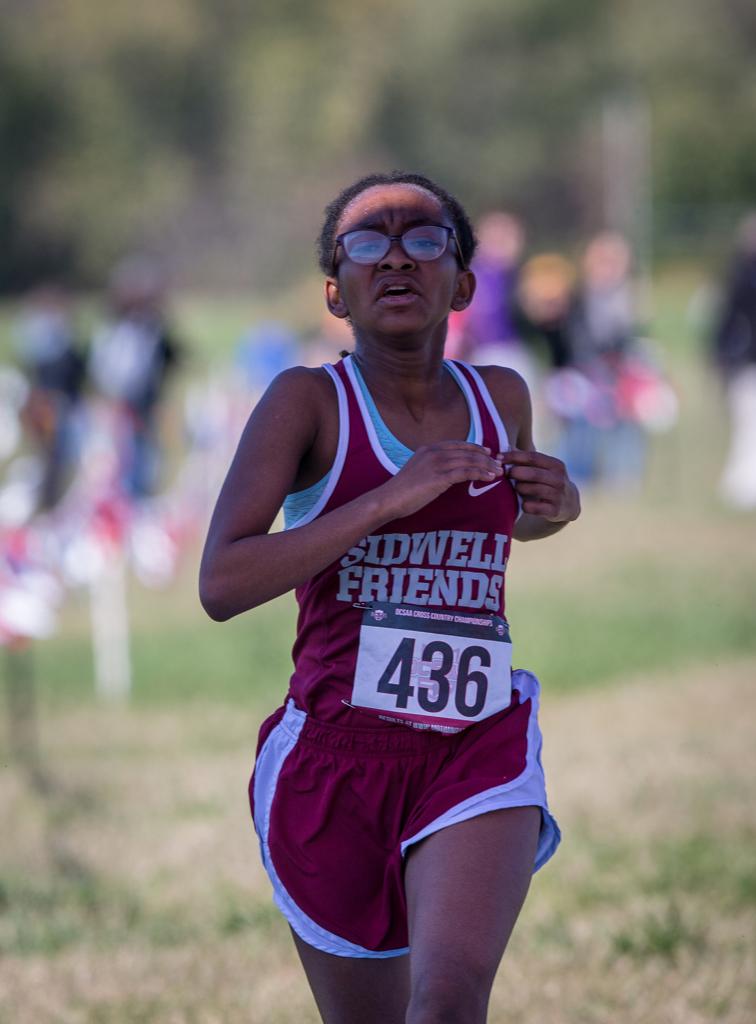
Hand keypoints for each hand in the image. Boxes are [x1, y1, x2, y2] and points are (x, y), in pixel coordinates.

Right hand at [377, 441, 503, 519]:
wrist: (389, 499)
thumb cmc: (402, 491)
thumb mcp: (418, 471)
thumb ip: (432, 467)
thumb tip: (448, 472)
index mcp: (428, 448)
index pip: (458, 444)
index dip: (476, 447)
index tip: (488, 452)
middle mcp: (434, 452)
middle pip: (467, 451)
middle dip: (486, 457)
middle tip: (499, 464)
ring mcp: (437, 463)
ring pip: (470, 460)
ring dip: (487, 466)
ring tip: (499, 472)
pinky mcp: (440, 477)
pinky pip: (466, 472)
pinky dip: (481, 474)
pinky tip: (489, 478)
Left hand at [501, 448, 579, 522]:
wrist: (569, 503)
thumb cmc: (548, 482)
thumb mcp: (544, 469)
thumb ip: (526, 460)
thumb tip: (504, 447)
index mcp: (556, 465)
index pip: (533, 457)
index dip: (514, 456)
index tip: (499, 458)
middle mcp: (559, 479)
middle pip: (534, 473)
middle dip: (515, 472)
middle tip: (504, 474)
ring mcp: (558, 495)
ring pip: (534, 489)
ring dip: (520, 488)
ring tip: (516, 488)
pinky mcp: (554, 510)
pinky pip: (535, 508)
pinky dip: (525, 505)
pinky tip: (523, 504)